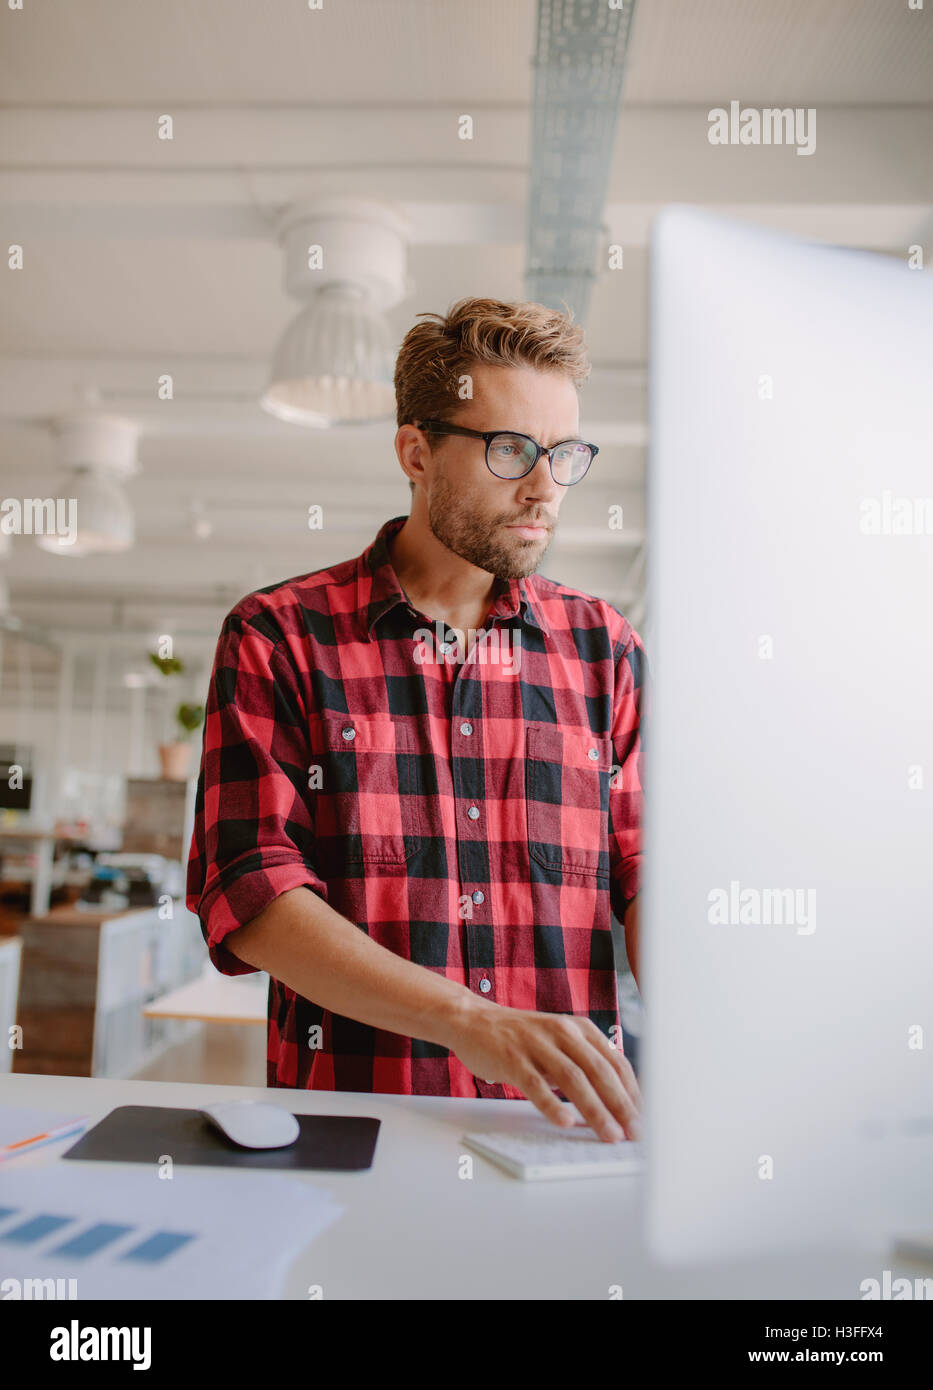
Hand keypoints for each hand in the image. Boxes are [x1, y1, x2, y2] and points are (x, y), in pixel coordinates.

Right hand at [445, 1000, 641, 1141]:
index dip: (632, 1092)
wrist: (474, 1020)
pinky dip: (552, 1104)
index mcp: (580, 1028)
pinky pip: (535, 1083)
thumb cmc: (522, 1039)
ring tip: (609, 1135)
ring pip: (572, 1078)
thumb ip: (584, 1064)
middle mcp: (563, 1031)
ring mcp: (536, 1043)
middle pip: (599, 1071)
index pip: (615, 1062)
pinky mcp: (512, 1056)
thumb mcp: (559, 1043)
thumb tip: (616, 1102)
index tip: (643, 1119)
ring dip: (595, 1110)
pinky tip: (565, 1122)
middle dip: (621, 1105)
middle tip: (633, 1133)